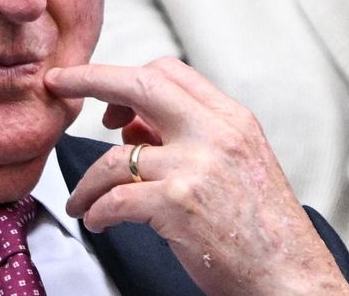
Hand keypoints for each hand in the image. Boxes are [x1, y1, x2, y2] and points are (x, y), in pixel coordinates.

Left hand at [46, 58, 348, 295]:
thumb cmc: (262, 227)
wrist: (290, 277)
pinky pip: (115, 200)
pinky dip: (96, 211)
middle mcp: (215, 134)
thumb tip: (129, 124)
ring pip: (115, 157)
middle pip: (139, 84)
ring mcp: (196, 167)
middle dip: (89, 79)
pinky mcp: (178, 205)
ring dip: (87, 182)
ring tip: (82, 201)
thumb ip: (187, 136)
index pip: (169, 73)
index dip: (126, 76)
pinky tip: (97, 221)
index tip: (101, 92)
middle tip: (58, 85)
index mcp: (232, 119)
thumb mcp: (236, 163)